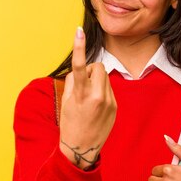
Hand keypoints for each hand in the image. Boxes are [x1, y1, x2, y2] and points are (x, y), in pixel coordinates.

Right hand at [59, 27, 116, 169]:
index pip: (79, 66)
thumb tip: (82, 68)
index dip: (78, 47)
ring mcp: (109, 102)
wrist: (82, 149)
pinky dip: (101, 91)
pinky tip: (95, 106)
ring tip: (88, 98)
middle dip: (90, 70)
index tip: (78, 31)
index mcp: (81, 95)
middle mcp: (97, 97)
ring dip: (96, 80)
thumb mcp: (65, 101)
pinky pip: (109, 88)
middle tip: (82, 84)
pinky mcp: (115, 107)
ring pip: (104, 77)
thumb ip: (73, 80)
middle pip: (97, 67)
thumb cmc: (70, 123)